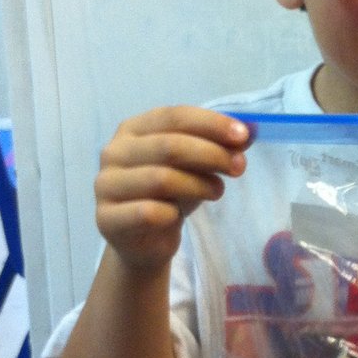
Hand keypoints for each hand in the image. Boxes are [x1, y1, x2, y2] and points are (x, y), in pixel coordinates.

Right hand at [95, 106, 250, 271]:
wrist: (144, 241)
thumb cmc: (170, 194)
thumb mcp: (197, 165)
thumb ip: (220, 145)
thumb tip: (252, 129)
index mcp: (133, 129)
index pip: (174, 116)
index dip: (211, 124)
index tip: (243, 136)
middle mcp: (114, 152)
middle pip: (169, 145)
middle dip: (211, 154)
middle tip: (239, 167)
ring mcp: (105, 185)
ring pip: (160, 178)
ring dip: (198, 185)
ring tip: (217, 191)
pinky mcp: (106, 218)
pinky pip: (147, 212)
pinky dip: (171, 214)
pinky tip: (179, 216)